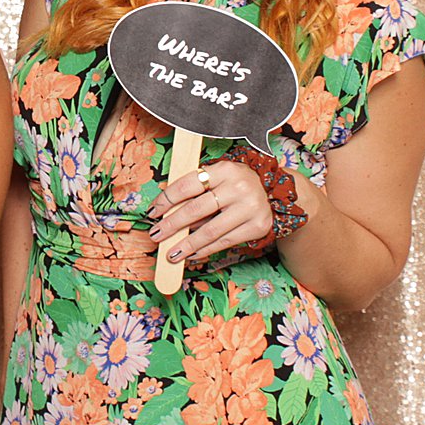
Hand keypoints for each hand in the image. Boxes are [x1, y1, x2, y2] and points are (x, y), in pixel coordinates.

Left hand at [148, 159, 272, 262]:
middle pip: (196, 209)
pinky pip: (224, 242)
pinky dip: (205, 250)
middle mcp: (238, 187)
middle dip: (172, 224)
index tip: (152, 212)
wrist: (272, 192)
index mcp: (224, 169)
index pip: (188, 184)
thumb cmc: (234, 184)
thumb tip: (166, 213)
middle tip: (156, 234)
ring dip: (186, 244)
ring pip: (210, 230)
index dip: (167, 199)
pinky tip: (191, 254)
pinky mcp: (257, 226)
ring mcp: (250, 208)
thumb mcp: (217, 177)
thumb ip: (196, 190)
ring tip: (171, 253)